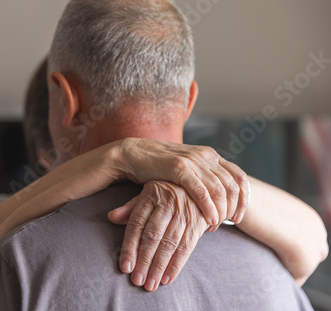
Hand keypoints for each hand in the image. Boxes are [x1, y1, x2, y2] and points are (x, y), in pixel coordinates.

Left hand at [109, 181, 207, 290]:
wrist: (199, 188)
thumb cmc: (166, 194)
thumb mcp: (148, 195)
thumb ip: (130, 209)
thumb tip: (111, 217)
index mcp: (151, 195)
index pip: (137, 223)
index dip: (130, 246)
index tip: (125, 267)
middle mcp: (168, 203)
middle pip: (153, 236)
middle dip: (144, 260)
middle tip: (137, 280)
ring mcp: (184, 213)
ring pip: (169, 244)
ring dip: (159, 267)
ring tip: (150, 284)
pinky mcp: (197, 224)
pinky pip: (186, 247)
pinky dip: (176, 265)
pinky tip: (167, 279)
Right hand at [116, 138, 249, 226]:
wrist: (135, 154)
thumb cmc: (160, 167)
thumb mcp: (187, 170)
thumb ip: (203, 178)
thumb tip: (219, 199)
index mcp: (210, 155)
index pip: (239, 177)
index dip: (244, 199)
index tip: (239, 217)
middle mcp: (206, 155)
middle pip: (232, 185)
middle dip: (233, 208)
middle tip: (227, 224)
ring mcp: (193, 160)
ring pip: (219, 190)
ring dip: (221, 211)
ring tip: (215, 226)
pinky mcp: (179, 167)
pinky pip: (201, 190)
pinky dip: (209, 207)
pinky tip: (210, 220)